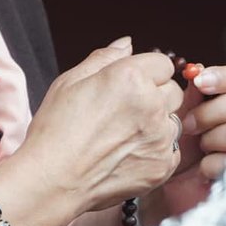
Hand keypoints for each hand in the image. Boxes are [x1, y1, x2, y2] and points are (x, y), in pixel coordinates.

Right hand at [18, 38, 184, 214]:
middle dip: (155, 97)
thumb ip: (104, 58)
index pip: (163, 64)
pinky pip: (172, 150)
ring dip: (157, 125)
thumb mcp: (70, 82)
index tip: (131, 87)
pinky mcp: (163, 166)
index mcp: (131, 77)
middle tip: (124, 114)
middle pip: (173, 91)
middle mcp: (152, 104)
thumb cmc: (55, 131)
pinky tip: (128, 156)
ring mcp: (160, 137)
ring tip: (123, 137)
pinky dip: (156, 152)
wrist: (52, 181)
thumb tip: (127, 44)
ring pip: (174, 121)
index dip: (147, 74)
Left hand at [159, 63, 225, 216]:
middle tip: (188, 125)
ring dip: (212, 138)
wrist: (176, 185)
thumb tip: (196, 69)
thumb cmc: (184, 143)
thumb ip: (193, 92)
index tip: (198, 83)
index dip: (223, 77)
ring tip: (198, 147)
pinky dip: (209, 164)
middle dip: (212, 112)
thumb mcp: (184, 112)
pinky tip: (201, 168)